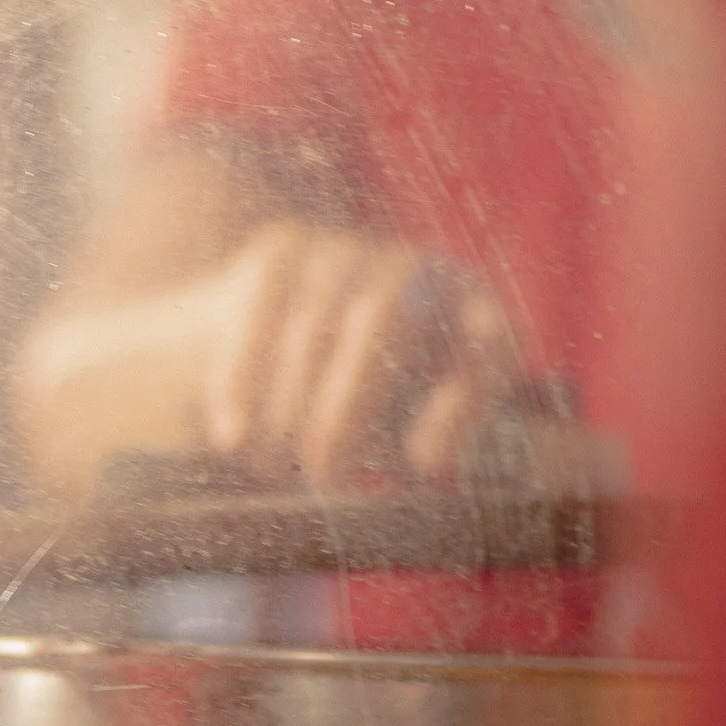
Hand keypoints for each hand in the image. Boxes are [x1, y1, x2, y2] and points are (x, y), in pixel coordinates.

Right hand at [203, 224, 521, 482]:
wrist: (274, 348)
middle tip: (323, 476)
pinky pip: (259, 318)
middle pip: (385, 319)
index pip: (492, 341)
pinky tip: (233, 437)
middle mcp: (419, 269)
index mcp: (474, 314)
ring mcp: (350, 250)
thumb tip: (425, 472)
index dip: (463, 401)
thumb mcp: (404, 433)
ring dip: (290, 409)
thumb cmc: (362, 411)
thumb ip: (420, 453)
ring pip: (315, 326)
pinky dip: (242, 382)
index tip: (426, 471)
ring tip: (274, 469)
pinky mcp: (285, 249)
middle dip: (349, 404)